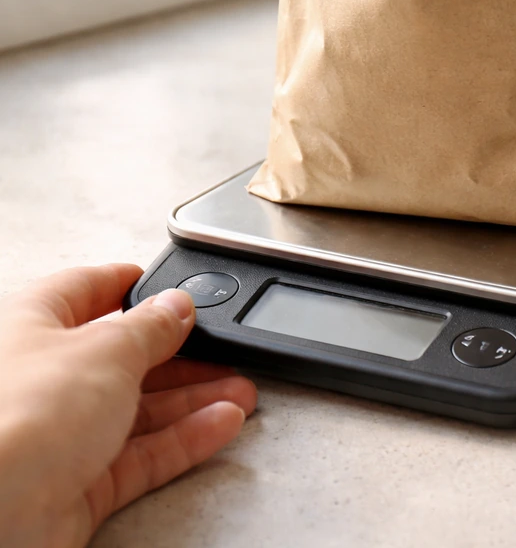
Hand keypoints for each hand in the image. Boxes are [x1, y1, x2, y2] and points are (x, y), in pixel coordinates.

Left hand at [0, 265, 257, 547]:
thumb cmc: (16, 419)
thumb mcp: (106, 349)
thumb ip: (151, 326)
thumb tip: (176, 306)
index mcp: (31, 326)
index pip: (84, 291)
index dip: (127, 285)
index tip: (167, 285)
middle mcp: (41, 378)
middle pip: (122, 357)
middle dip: (181, 354)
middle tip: (223, 349)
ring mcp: (58, 434)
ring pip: (138, 409)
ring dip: (195, 399)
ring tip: (241, 391)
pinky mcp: (77, 483)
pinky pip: (142, 454)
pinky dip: (185, 439)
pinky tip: (221, 424)